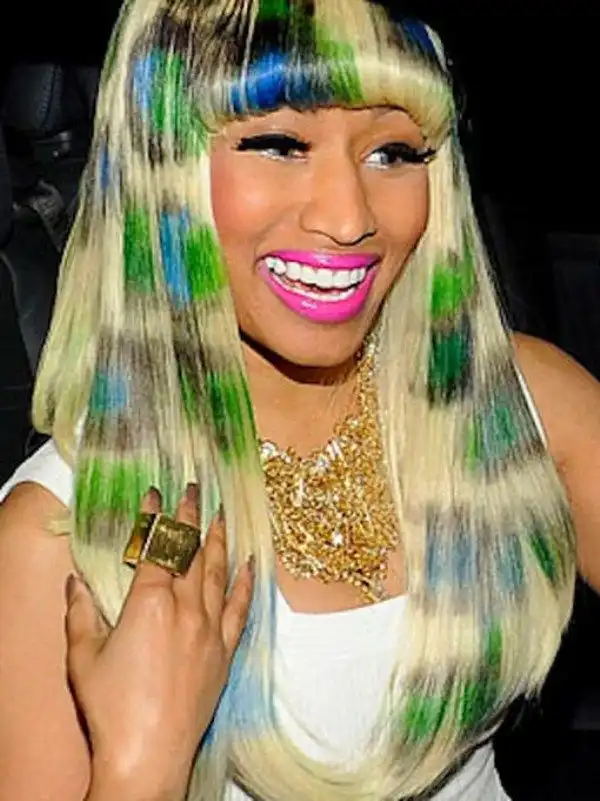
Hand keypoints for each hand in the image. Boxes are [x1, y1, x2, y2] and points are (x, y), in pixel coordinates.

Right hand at [65, 486, 253, 800]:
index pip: (156, 546)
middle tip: (197, 491)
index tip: (157, 493)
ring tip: (223, 514)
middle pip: (192, 551)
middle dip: (192, 517)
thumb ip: (81, 613)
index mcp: (150, 603)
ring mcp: (210, 629)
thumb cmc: (111, 707)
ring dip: (220, 539)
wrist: (148, 754)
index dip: (156, 517)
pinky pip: (240, 609)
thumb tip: (76, 581)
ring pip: (218, 572)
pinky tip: (250, 564)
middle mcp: (185, 608)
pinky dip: (246, 583)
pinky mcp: (224, 652)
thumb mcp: (84, 656)